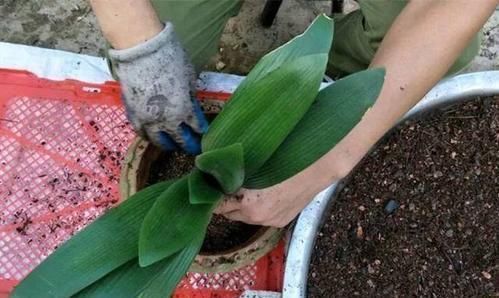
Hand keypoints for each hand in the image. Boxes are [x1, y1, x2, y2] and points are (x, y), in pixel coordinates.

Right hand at [109, 23, 207, 153]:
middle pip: (179, 140)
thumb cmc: (170, 59)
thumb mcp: (189, 78)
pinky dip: (149, 135)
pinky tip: (152, 135)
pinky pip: (141, 132)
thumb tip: (191, 105)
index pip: (197, 128)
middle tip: (193, 148)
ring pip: (158, 141)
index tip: (204, 134)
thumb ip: (191, 97)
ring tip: (172, 144)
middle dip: (188, 145)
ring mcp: (147, 120)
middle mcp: (166, 121)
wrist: (140, 50)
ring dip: (167, 144)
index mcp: (184, 111)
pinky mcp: (132, 114)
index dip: (202, 132)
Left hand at [214, 171, 337, 227]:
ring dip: (241, 204)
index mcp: (248, 203)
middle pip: (229, 212)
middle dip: (226, 198)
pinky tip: (264, 192)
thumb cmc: (287, 157)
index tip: (209, 182)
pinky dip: (257, 207)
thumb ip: (233, 169)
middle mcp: (257, 217)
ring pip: (244, 216)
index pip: (218, 204)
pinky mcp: (281, 221)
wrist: (319, 165)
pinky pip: (260, 217)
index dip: (213, 192)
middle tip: (227, 182)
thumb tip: (212, 163)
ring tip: (247, 186)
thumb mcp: (254, 160)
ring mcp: (271, 221)